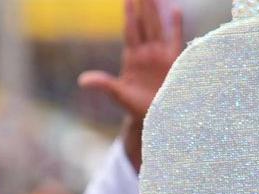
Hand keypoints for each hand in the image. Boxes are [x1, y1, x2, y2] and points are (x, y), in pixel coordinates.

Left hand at [79, 0, 183, 122]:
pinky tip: (175, 11)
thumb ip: (104, 85)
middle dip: (143, 6)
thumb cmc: (134, 107)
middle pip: (144, 24)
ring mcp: (160, 55)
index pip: (130, 30)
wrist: (153, 117)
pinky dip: (176, 26)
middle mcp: (146, 52)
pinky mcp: (173, 62)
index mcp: (132, 57)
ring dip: (155, 11)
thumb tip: (82, 81)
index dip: (129, 14)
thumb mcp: (118, 95)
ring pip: (157, 27)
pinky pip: (175, 40)